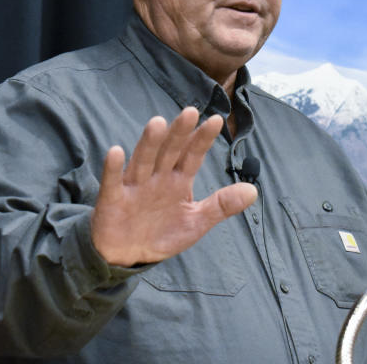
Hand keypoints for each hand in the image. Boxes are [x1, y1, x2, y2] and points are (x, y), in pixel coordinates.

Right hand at [90, 106, 257, 266]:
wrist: (127, 255)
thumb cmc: (161, 233)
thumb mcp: (196, 222)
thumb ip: (221, 205)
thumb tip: (253, 191)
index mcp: (177, 180)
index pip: (193, 155)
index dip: (203, 139)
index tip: (217, 120)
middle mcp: (157, 177)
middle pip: (169, 151)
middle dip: (179, 133)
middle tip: (190, 112)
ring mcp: (134, 186)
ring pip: (143, 160)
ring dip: (150, 143)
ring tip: (158, 123)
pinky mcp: (113, 199)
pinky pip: (112, 182)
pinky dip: (113, 168)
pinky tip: (115, 151)